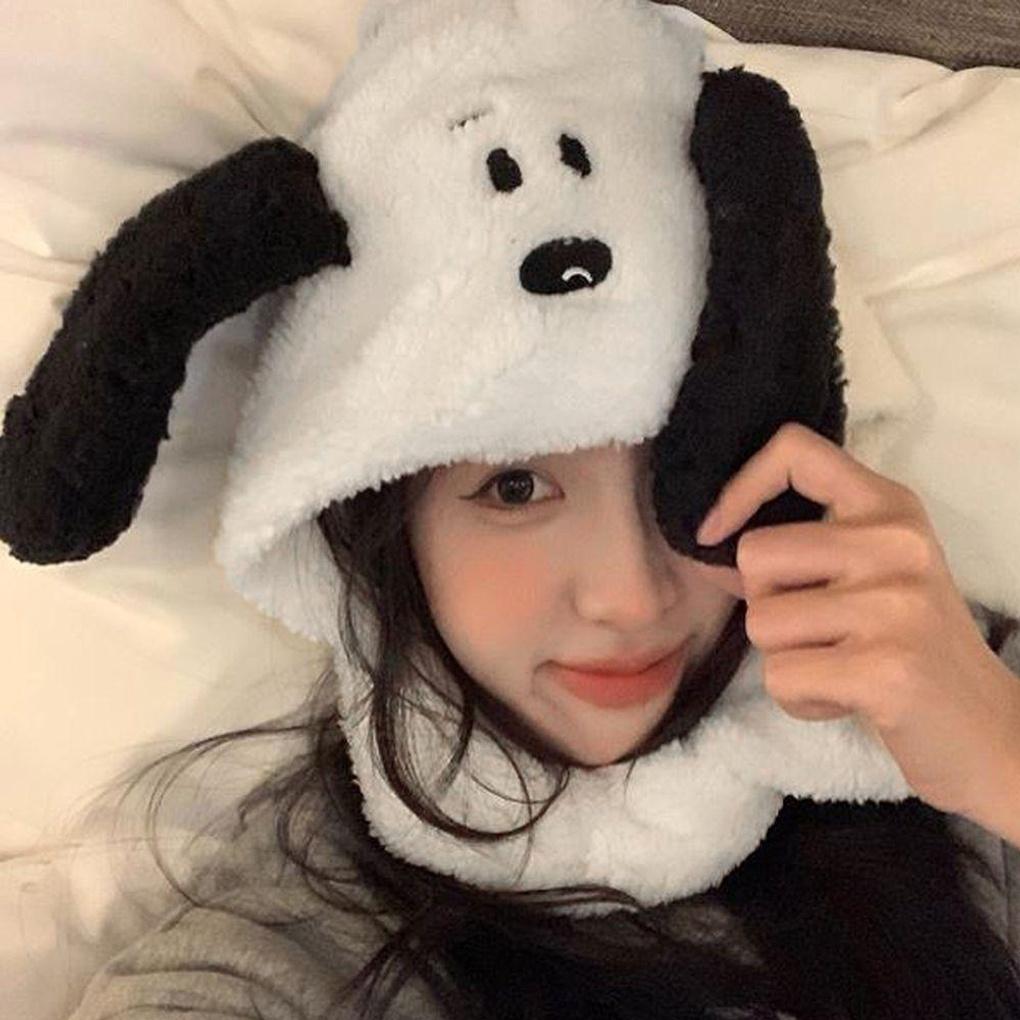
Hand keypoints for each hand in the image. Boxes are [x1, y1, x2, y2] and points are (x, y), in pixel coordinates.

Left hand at [689, 421, 1019, 821]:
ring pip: (760, 622)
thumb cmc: (910, 647)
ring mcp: (894, 605)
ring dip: (785, 658)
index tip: (715, 531)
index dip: (739, 488)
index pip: (794, 450)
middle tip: (822, 631)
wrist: (987, 731)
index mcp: (889, 506)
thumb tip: (708, 542)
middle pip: (754, 554)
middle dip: (766, 604)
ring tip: (840, 666)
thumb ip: (803, 548)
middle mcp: (895, 543)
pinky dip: (800, 699)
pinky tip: (849, 697)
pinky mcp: (885, 669)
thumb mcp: (871, 572)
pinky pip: (780, 677)